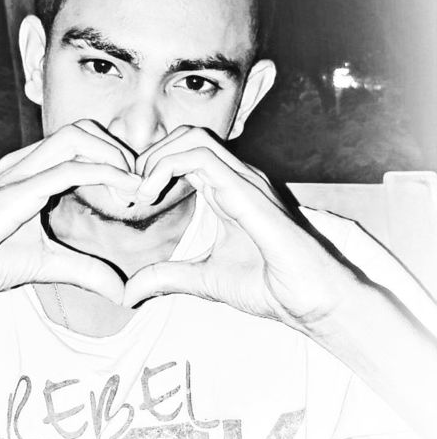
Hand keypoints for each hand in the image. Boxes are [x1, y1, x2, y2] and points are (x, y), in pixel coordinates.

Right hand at [0, 120, 140, 305]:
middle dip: (119, 150)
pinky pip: (69, 169)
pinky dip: (106, 175)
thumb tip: (120, 291)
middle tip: (140, 185)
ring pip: (79, 137)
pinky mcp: (17, 191)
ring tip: (135, 188)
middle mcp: (24, 162)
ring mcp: (19, 171)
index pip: (79, 142)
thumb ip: (83, 270)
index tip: (136, 189)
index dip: (113, 158)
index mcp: (28, 170)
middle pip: (83, 129)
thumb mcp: (44, 264)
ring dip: (116, 157)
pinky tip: (124, 194)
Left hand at [124, 127, 352, 329]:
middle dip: (149, 156)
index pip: (184, 153)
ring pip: (191, 137)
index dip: (151, 168)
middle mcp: (237, 176)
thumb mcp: (204, 280)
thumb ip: (167, 278)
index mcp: (228, 189)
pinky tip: (150, 196)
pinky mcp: (246, 189)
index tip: (130, 199)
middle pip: (185, 135)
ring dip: (155, 159)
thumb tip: (129, 294)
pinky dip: (165, 168)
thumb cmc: (271, 287)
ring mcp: (245, 179)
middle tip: (128, 192)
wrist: (311, 302)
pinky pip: (199, 157)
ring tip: (139, 194)